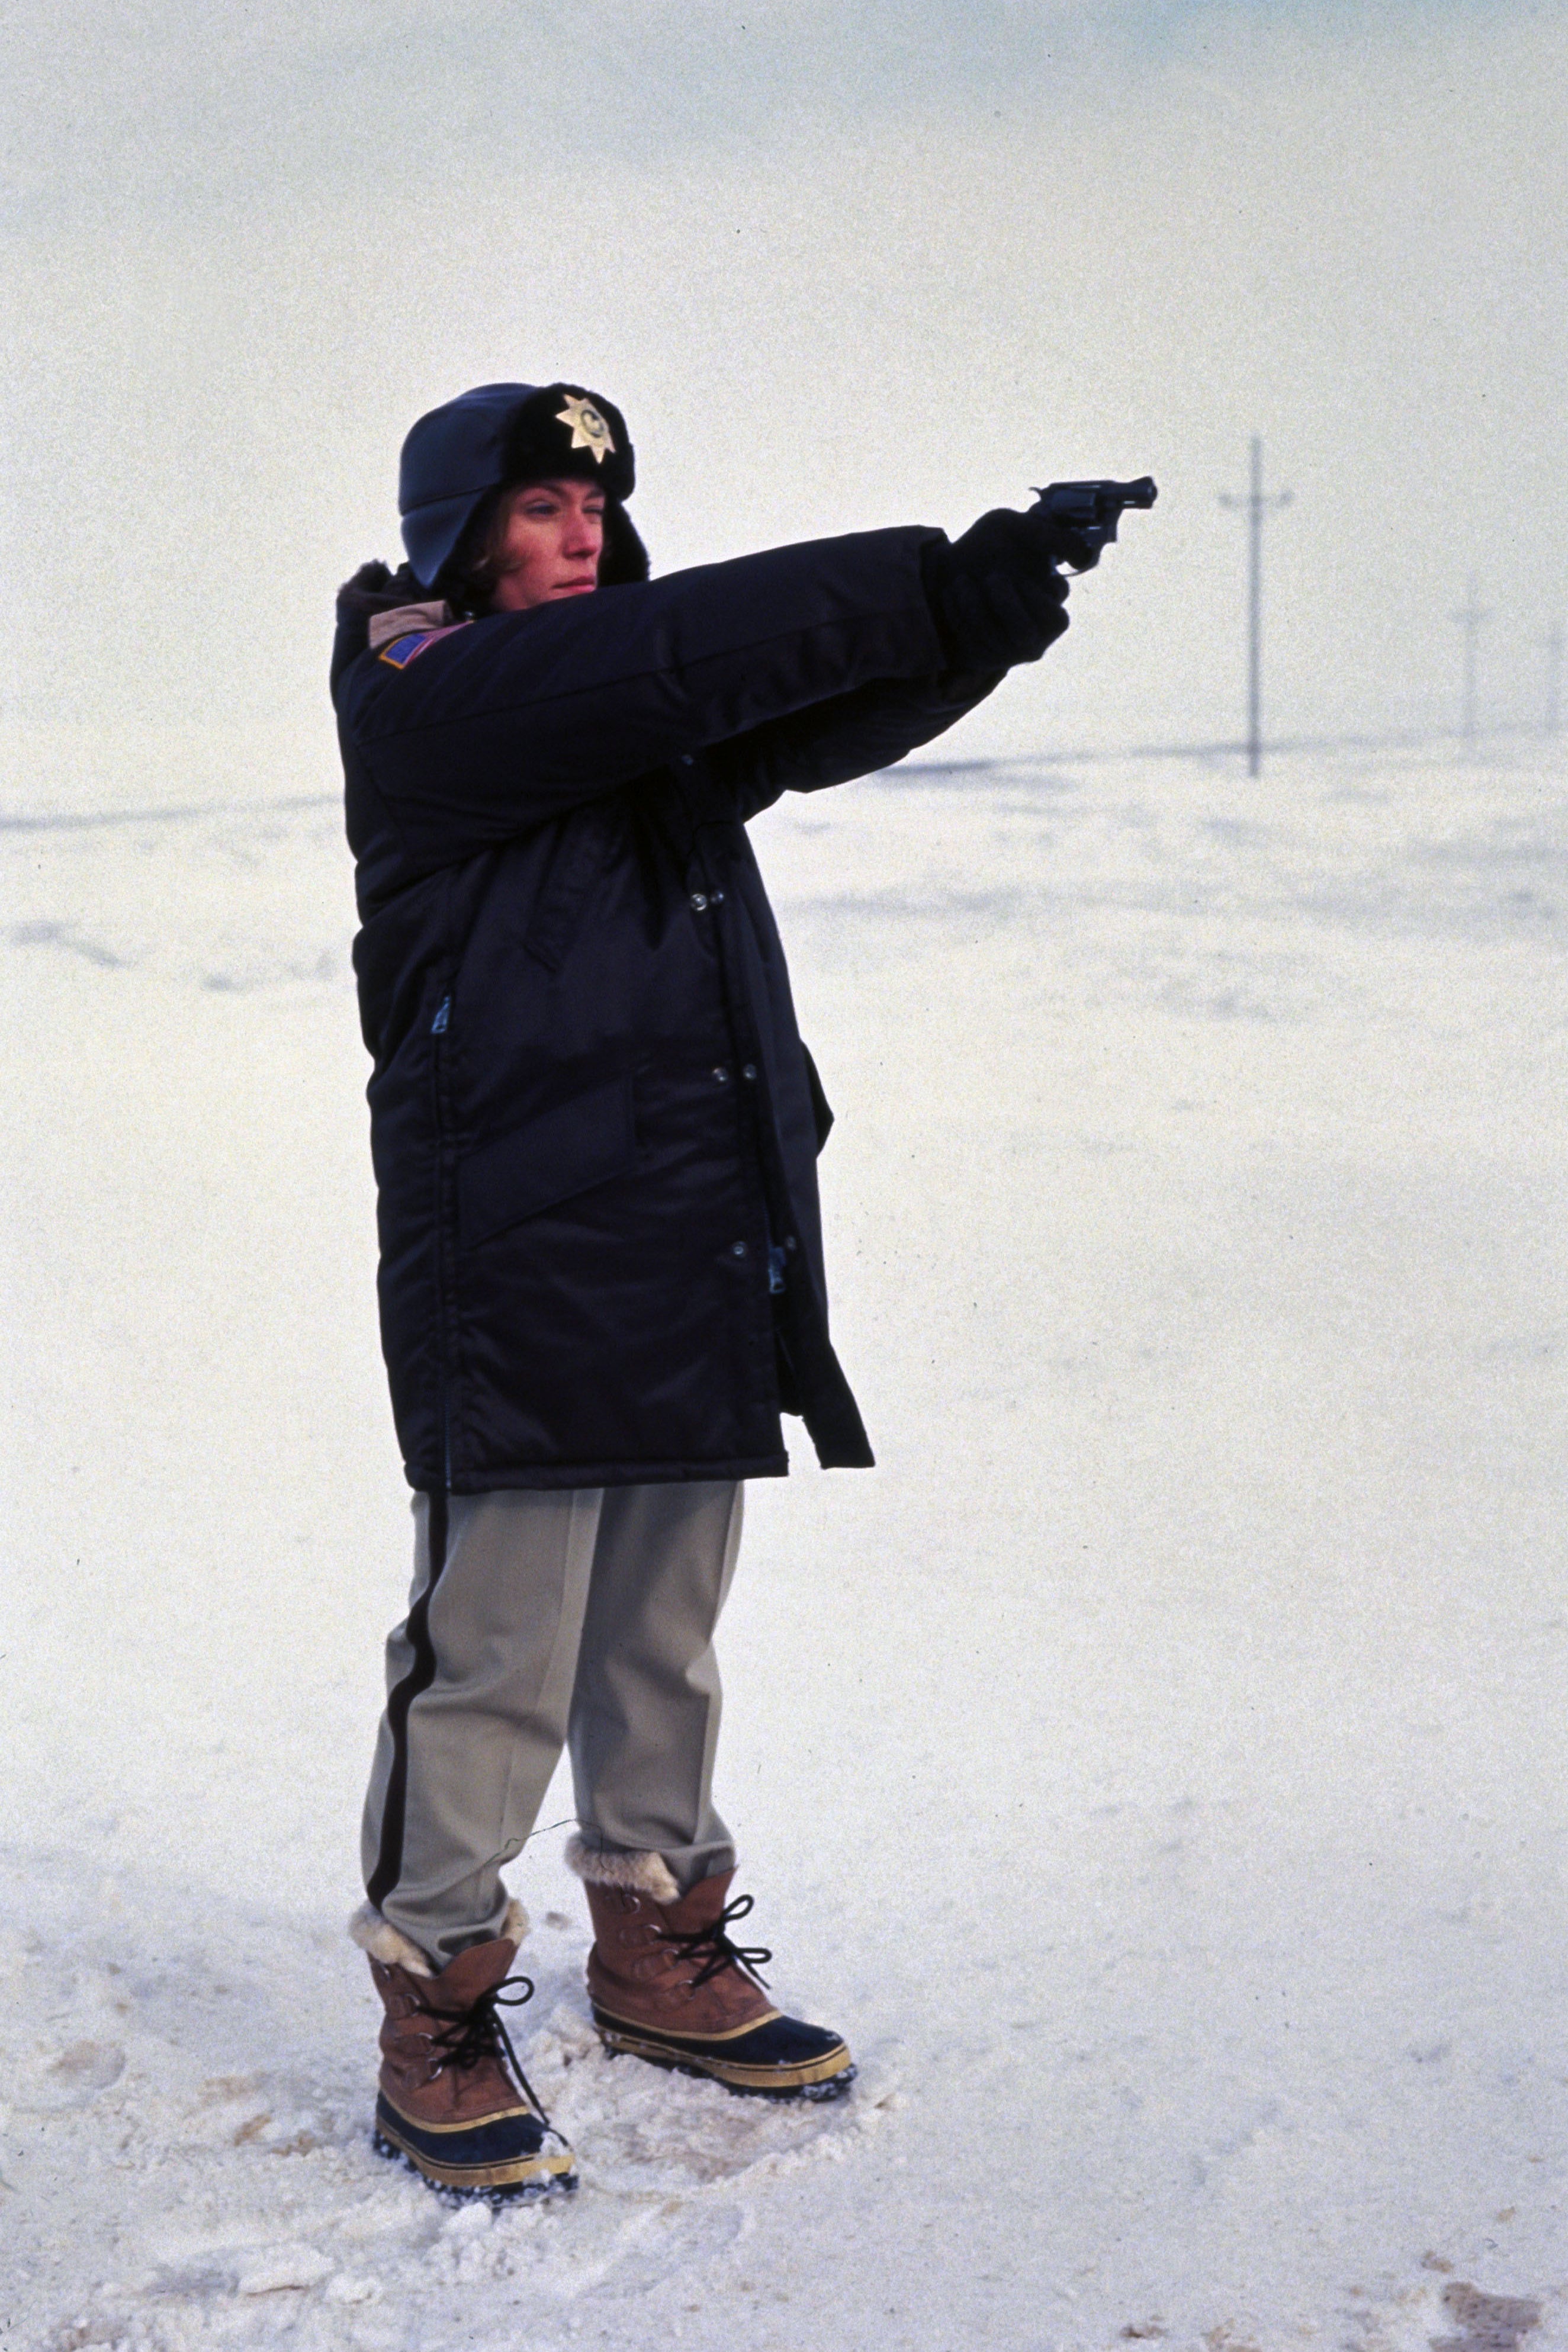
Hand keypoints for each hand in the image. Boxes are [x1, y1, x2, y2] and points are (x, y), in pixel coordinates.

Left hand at [922, 508, 1069, 671]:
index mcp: (1052, 610)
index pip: (1054, 618)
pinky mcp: (982, 658)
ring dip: (973, 606)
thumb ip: (1051, 537)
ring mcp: (1008, 653)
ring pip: (995, 642)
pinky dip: (958, 616)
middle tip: (992, 576)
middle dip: (1004, 604)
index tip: (1015, 572)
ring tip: (962, 581)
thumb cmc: (989, 545)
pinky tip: (952, 593)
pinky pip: (972, 647)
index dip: (1032, 594)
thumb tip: (1083, 560)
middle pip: (1024, 635)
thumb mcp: (1016, 528)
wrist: (947, 563)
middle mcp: (1035, 637)